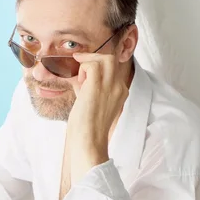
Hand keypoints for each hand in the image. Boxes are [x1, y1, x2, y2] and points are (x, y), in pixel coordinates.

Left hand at [67, 53, 129, 181]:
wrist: (88, 142)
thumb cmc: (87, 129)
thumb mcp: (93, 105)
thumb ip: (90, 91)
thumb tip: (80, 80)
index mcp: (120, 92)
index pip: (112, 69)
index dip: (96, 68)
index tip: (83, 75)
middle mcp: (119, 87)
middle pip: (111, 60)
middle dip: (93, 59)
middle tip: (79, 66)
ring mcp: (111, 86)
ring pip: (104, 58)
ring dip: (88, 63)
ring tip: (80, 79)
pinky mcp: (97, 87)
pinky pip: (92, 65)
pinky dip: (83, 68)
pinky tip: (78, 83)